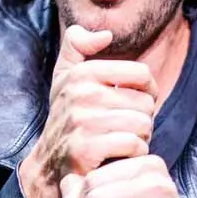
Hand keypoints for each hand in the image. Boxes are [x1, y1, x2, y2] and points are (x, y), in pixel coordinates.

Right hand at [19, 25, 156, 197]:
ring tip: (124, 141)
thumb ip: (77, 45)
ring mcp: (82, 121)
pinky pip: (134, 145)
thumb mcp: (65, 76)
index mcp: (81, 73)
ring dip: (141, 138)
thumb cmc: (66, 117)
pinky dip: (135, 154)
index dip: (147, 91)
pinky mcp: (87, 149)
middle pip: (145, 102)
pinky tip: (121, 155)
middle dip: (142, 119)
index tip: (134, 104)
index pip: (141, 73)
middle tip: (126, 129)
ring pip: (143, 124)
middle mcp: (80, 94)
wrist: (49, 163)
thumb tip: (106, 34)